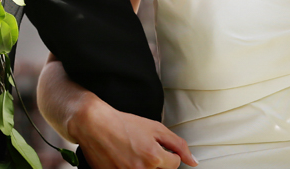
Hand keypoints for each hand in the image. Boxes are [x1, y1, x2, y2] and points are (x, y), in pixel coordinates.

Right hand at [73, 97, 196, 168]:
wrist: (95, 126)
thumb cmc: (124, 125)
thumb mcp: (156, 128)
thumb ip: (178, 145)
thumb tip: (193, 161)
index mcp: (153, 158)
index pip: (175, 164)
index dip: (167, 153)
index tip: (155, 146)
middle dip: (156, 161)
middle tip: (142, 149)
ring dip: (144, 165)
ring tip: (133, 154)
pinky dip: (130, 168)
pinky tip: (124, 159)